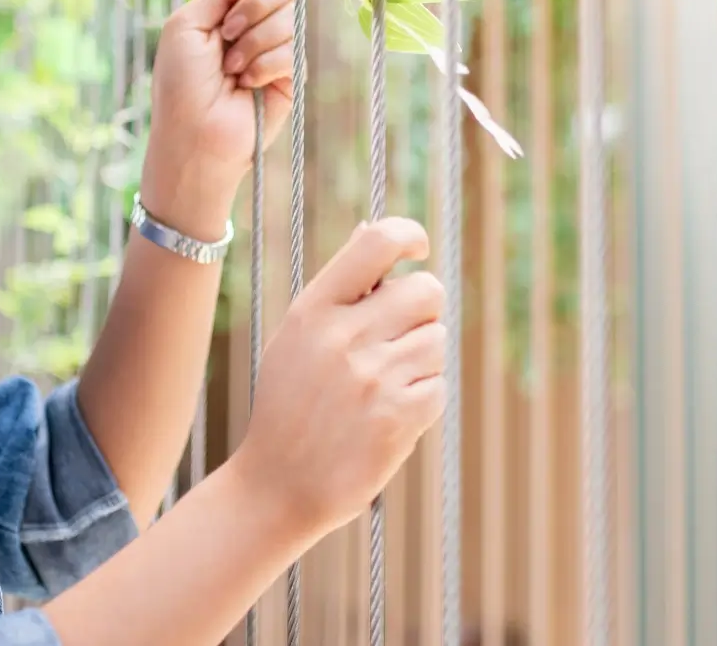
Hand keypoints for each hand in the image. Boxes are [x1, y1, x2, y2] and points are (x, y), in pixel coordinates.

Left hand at [141, 0, 296, 233]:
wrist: (193, 135)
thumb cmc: (180, 83)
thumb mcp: (188, 24)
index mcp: (230, 8)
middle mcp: (257, 24)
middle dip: (253, 6)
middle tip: (226, 34)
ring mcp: (277, 49)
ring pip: (290, 18)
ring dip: (253, 42)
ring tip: (231, 69)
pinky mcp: (291, 77)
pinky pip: (292, 50)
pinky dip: (264, 66)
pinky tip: (247, 85)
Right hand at [231, 219, 444, 538]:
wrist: (277, 486)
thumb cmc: (288, 407)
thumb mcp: (296, 338)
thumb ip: (338, 290)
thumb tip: (373, 231)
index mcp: (313, 309)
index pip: (376, 243)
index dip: (408, 235)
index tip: (417, 250)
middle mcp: (343, 337)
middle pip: (425, 291)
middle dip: (422, 311)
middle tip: (399, 337)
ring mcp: (372, 378)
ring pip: (437, 340)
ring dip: (422, 361)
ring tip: (386, 385)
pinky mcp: (398, 418)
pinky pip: (438, 386)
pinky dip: (423, 400)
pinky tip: (390, 416)